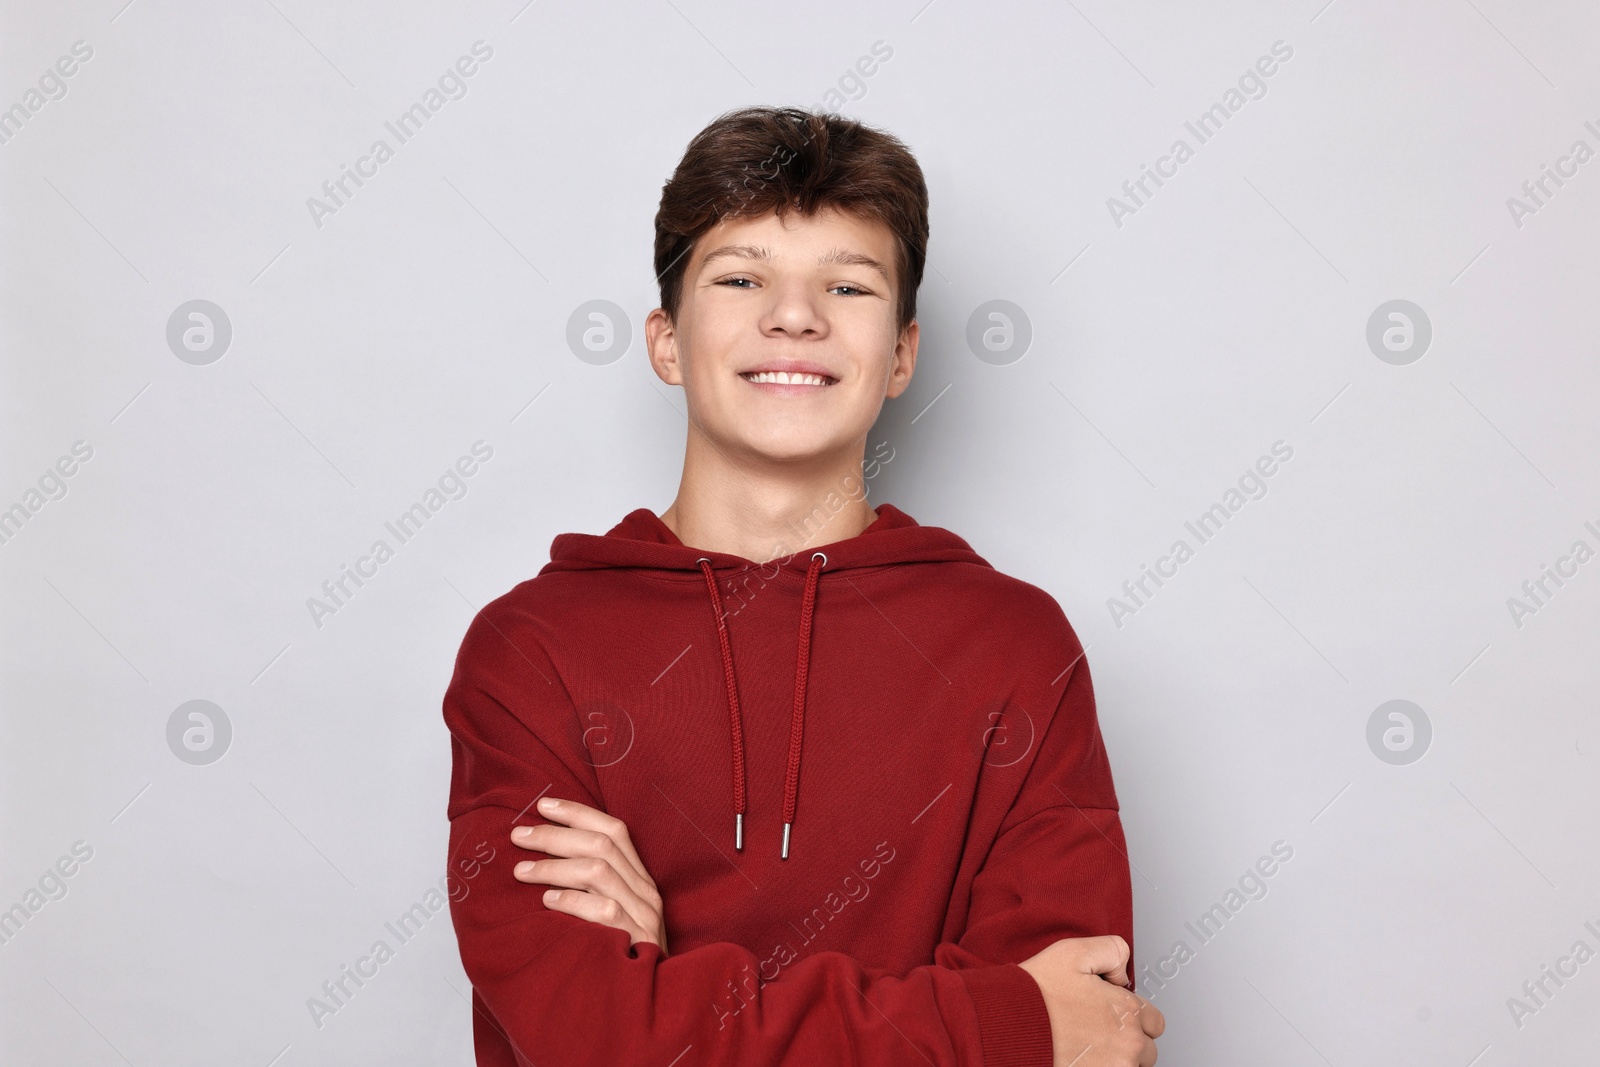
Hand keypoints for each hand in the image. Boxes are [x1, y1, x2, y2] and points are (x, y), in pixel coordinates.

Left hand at [511, 796, 668, 953]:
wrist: (650, 1003)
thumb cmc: (620, 955)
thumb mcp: (612, 914)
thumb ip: (592, 886)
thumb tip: (545, 856)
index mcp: (640, 879)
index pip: (615, 830)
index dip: (578, 813)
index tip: (543, 805)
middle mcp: (646, 891)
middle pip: (602, 844)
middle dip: (556, 835)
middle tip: (519, 836)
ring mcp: (643, 915)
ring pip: (599, 871)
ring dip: (554, 867)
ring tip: (521, 871)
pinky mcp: (637, 940)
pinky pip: (603, 911)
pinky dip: (571, 901)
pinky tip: (547, 903)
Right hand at [1018, 936, 1163, 1065]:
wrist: (1005, 1026)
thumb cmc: (1035, 993)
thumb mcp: (1074, 951)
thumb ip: (1112, 950)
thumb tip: (1124, 973)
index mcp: (1127, 1012)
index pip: (1154, 1021)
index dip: (1131, 1014)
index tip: (1110, 1014)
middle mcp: (1128, 1047)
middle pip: (1145, 1050)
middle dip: (1126, 1041)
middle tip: (1093, 1031)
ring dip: (1115, 1059)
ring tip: (1083, 1046)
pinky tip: (1079, 1058)